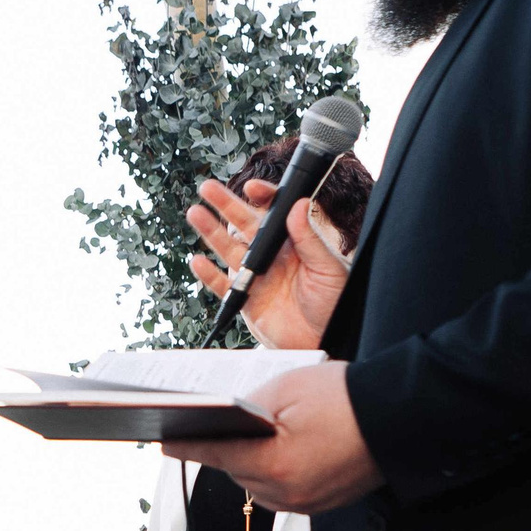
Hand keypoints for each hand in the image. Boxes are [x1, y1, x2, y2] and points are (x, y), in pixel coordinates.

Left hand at [164, 360, 381, 514]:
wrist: (403, 417)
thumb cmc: (349, 398)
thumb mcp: (285, 390)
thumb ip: (246, 408)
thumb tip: (226, 420)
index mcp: (273, 466)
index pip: (214, 454)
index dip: (186, 444)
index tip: (164, 440)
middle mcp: (287, 494)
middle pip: (236, 472)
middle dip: (228, 447)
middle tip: (219, 425)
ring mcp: (307, 504)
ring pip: (259, 484)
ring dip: (254, 460)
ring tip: (258, 433)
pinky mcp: (322, 504)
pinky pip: (284, 490)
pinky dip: (277, 470)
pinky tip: (284, 447)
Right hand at [186, 178, 349, 351]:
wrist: (324, 342)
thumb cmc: (334, 306)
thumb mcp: (328, 268)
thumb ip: (310, 238)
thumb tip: (298, 205)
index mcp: (293, 243)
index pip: (273, 213)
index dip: (262, 197)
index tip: (252, 188)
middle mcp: (271, 256)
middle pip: (243, 224)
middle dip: (225, 205)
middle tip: (209, 188)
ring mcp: (255, 276)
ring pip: (227, 248)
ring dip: (210, 231)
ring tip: (196, 214)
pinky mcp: (244, 299)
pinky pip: (222, 285)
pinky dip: (208, 275)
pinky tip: (199, 261)